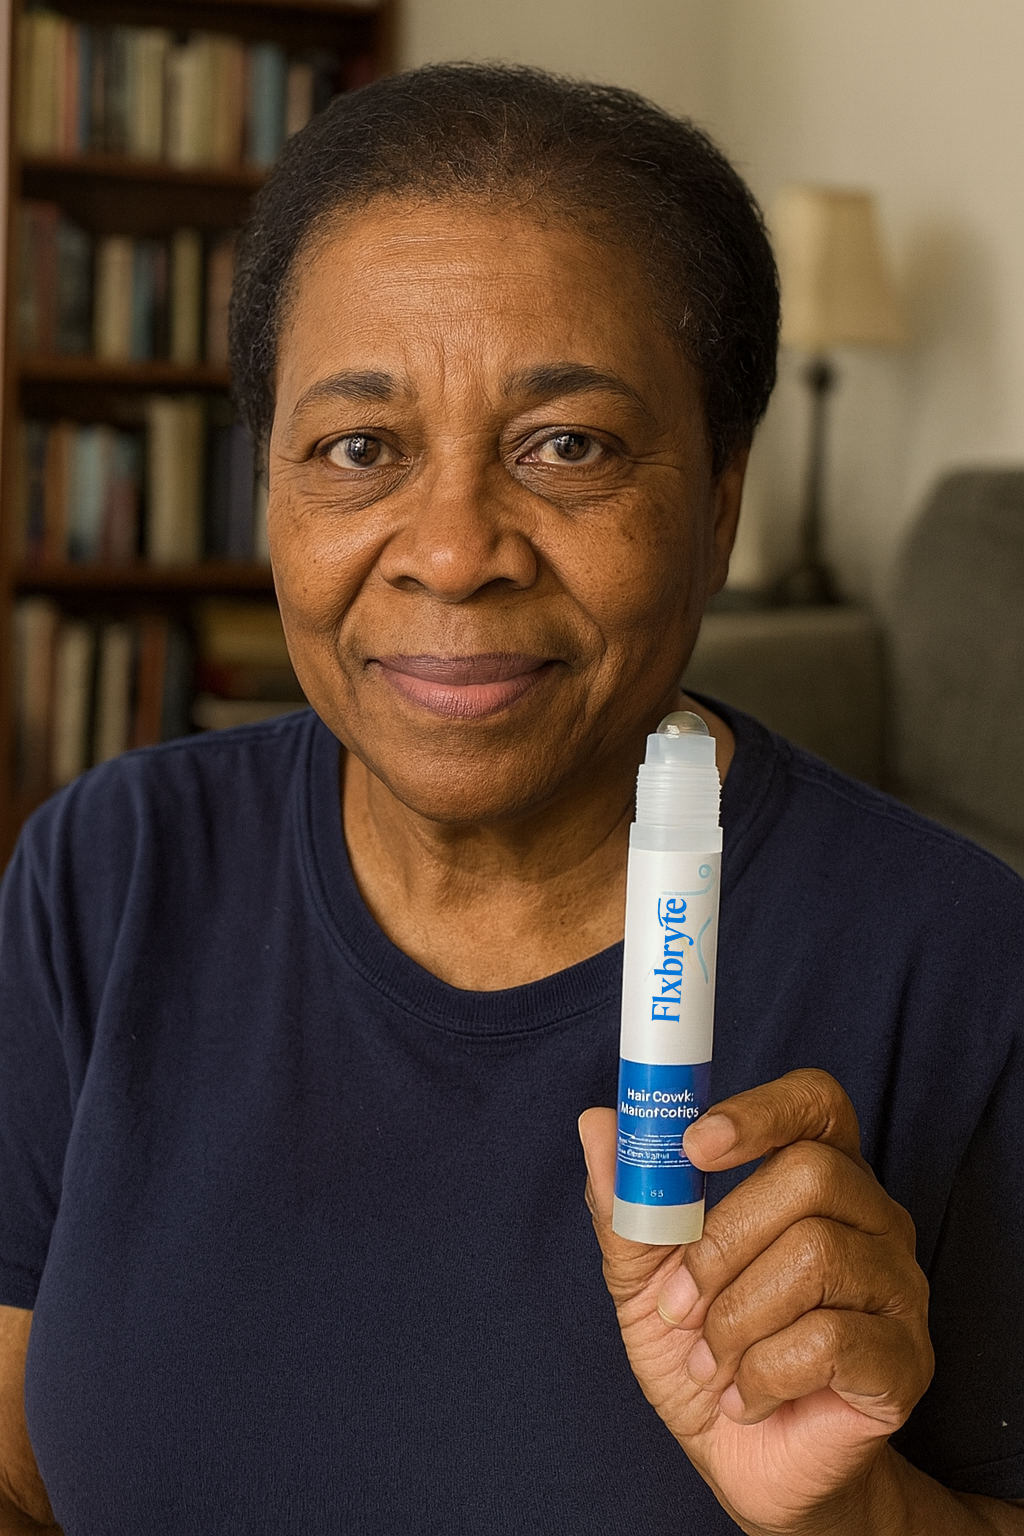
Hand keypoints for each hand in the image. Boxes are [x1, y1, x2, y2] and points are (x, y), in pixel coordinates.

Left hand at [579, 1069, 933, 1535]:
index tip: (694, 1144)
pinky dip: (762, 1372)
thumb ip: (629, 1203)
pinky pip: (830, 1339)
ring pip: (817, 1254)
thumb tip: (598, 1123)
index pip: (816, 1101)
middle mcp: (871, 1217)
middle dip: (722, 1242)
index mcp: (817, 1177)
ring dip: (734, 1318)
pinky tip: (746, 1396)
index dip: (760, 1110)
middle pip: (811, 1174)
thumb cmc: (704, 1354)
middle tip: (678, 1303)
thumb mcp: (645, 1279)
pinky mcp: (906, 1359)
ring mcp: (899, 1285)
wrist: (748, 1463)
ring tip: (709, 1362)